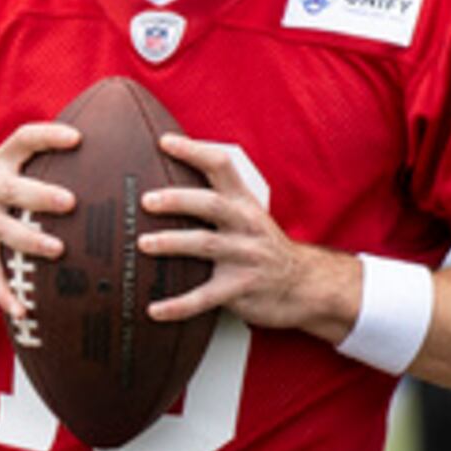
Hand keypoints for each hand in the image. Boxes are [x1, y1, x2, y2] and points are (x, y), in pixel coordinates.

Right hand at [0, 120, 80, 328]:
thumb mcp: (7, 166)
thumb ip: (41, 158)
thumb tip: (103, 150)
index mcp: (0, 161)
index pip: (24, 139)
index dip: (49, 136)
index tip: (77, 138)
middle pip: (12, 189)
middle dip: (40, 195)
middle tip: (69, 202)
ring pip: (4, 231)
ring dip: (30, 242)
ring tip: (57, 250)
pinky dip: (5, 294)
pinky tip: (22, 310)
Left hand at [137, 131, 358, 335]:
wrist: (306, 285)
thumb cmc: (265, 248)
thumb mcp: (249, 216)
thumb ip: (218, 201)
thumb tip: (168, 188)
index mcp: (244, 203)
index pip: (221, 166)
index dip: (194, 151)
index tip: (164, 141)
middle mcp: (245, 225)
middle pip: (212, 204)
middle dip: (178, 200)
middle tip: (148, 200)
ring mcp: (245, 257)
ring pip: (206, 245)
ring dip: (173, 243)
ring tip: (144, 244)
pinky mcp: (241, 288)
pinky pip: (206, 297)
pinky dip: (179, 305)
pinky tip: (155, 309)